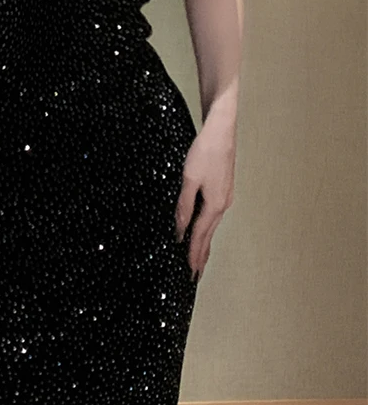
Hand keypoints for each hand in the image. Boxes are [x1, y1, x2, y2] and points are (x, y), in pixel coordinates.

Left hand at [175, 119, 235, 279]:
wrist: (221, 130)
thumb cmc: (205, 152)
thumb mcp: (189, 180)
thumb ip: (184, 206)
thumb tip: (180, 229)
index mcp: (215, 205)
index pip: (200, 236)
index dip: (193, 254)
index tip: (190, 272)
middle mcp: (223, 204)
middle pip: (208, 235)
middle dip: (201, 255)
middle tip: (196, 274)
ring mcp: (224, 197)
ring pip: (211, 226)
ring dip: (204, 243)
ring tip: (199, 258)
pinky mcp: (222, 189)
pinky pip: (213, 215)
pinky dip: (206, 227)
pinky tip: (202, 229)